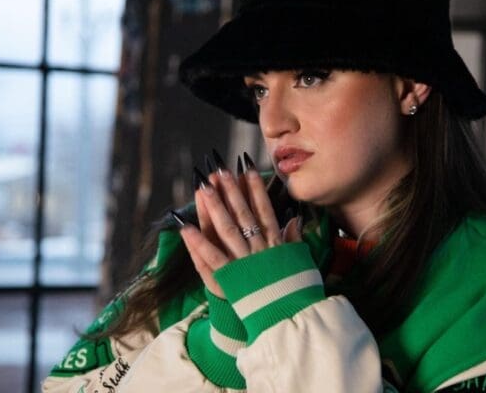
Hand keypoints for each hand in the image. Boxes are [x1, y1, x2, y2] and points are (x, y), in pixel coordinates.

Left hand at [177, 154, 300, 297]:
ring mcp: (244, 262)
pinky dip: (198, 242)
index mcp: (276, 243)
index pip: (264, 209)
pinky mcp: (230, 278)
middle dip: (230, 191)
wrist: (291, 317)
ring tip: (202, 188)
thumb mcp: (300, 260)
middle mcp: (259, 248)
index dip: (255, 189)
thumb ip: (295, 238)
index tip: (246, 168)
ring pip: (227, 229)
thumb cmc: (297, 290)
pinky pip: (211, 257)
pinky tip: (185, 227)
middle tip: (219, 171)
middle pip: (243, 214)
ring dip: (214, 207)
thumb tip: (294, 218)